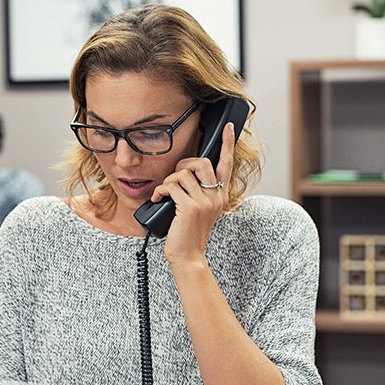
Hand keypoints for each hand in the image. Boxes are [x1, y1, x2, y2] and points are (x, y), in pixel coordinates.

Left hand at [151, 122, 234, 265]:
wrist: (188, 257)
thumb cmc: (189, 234)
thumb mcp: (201, 211)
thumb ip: (200, 192)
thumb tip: (185, 173)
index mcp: (221, 196)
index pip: (227, 165)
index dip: (227, 144)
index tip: (228, 128)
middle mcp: (216, 197)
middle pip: (201, 162)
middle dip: (183, 164)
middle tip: (175, 177)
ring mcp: (204, 202)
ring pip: (182, 174)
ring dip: (168, 181)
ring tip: (164, 194)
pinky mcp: (190, 207)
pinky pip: (171, 186)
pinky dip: (159, 191)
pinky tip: (157, 200)